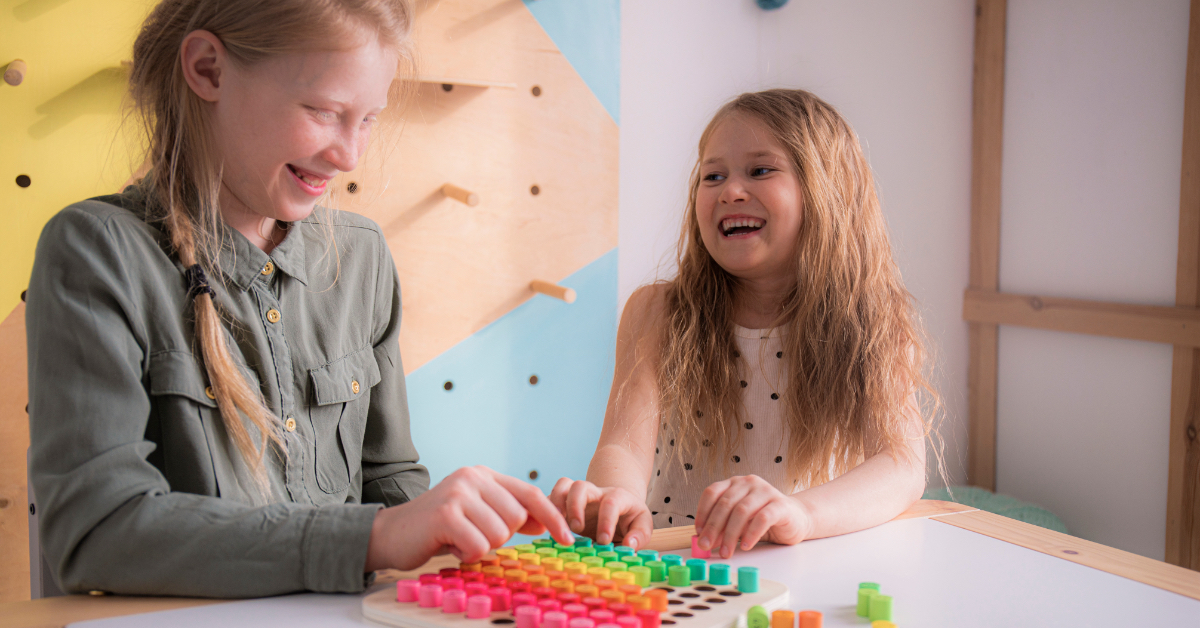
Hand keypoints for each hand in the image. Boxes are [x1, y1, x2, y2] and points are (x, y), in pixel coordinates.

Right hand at [365, 466, 573, 570]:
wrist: (390, 534)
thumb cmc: (437, 529)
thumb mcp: (477, 514)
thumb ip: (508, 514)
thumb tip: (545, 522)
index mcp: (483, 475)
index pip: (530, 493)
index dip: (552, 517)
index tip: (568, 538)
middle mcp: (473, 477)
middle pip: (517, 518)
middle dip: (499, 537)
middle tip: (471, 535)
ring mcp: (458, 493)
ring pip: (499, 535)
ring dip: (480, 547)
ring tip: (458, 539)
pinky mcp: (446, 514)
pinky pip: (478, 546)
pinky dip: (466, 554)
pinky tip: (449, 546)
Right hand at [549, 478, 652, 549]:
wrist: (618, 507)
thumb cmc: (629, 518)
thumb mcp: (642, 524)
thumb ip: (639, 535)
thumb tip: (629, 545)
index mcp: (617, 496)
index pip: (611, 502)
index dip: (607, 520)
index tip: (604, 540)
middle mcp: (595, 492)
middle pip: (581, 486)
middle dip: (575, 506)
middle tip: (576, 528)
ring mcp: (578, 495)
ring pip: (562, 486)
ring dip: (556, 504)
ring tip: (555, 526)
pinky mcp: (564, 503)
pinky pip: (550, 498)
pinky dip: (544, 510)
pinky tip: (545, 527)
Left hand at [694, 475, 812, 558]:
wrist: (796, 519)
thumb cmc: (764, 520)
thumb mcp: (739, 522)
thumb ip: (723, 527)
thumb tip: (704, 540)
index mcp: (735, 483)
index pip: (712, 492)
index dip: (702, 512)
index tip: (698, 532)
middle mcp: (749, 483)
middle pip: (725, 503)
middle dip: (714, 527)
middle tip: (707, 546)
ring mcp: (765, 491)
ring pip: (742, 511)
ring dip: (731, 534)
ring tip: (726, 552)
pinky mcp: (780, 505)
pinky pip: (762, 518)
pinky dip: (751, 533)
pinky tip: (746, 546)